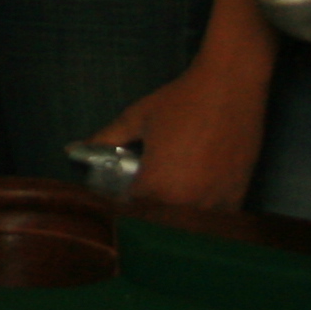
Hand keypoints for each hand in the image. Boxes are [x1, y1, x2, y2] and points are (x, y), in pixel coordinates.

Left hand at [84, 52, 269, 211]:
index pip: (131, 211)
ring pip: (188, 223)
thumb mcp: (137, 117)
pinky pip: (215, 218)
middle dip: (150, 211)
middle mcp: (184, 203)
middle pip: (159, 222)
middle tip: (148, 190)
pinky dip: (204, 211)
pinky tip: (198, 192)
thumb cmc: (181, 101)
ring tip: (173, 191)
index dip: (125, 204)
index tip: (124, 192)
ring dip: (178, 215)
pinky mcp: (237, 197)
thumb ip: (106, 138)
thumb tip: (73, 148)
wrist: (230, 86)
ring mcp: (214, 204)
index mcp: (155, 186)